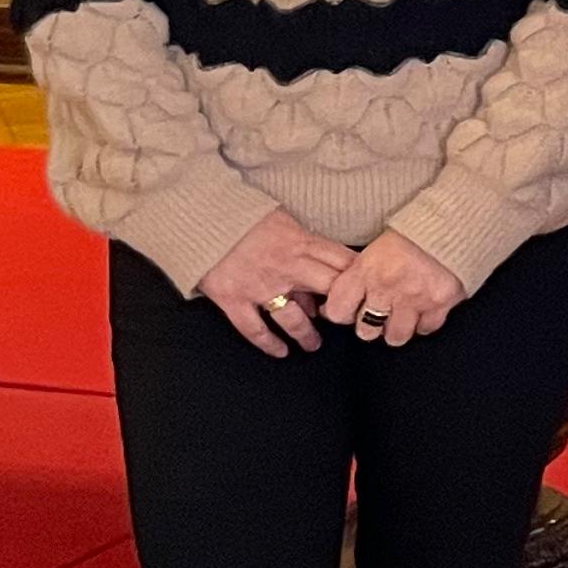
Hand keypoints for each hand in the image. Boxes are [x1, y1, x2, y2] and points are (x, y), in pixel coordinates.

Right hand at [201, 208, 350, 357]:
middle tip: (346, 322)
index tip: (366, 291)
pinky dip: (268, 343)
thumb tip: (323, 270)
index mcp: (302, 243)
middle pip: (326, 291)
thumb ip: (306, 245)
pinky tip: (280, 352)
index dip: (358, 279)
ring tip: (314, 345)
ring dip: (307, 334)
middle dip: (341, 307)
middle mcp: (286, 267)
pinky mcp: (233, 299)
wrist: (201, 216)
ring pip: (293, 317)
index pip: (343, 263)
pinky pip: (254, 328)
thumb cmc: (245, 216)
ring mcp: (260, 286)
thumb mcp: (285, 221)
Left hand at [323, 230, 464, 347]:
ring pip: (396, 337)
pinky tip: (425, 309)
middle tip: (380, 314)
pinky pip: (426, 329)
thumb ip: (359, 276)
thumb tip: (340, 305)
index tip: (350, 311)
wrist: (452, 223)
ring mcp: (413, 298)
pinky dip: (425, 322)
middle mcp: (386, 287)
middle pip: (366, 331)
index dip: (343, 314)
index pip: (338, 310)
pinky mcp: (439, 303)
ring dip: (398, 328)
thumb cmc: (412, 234)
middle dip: (372, 326)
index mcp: (365, 270)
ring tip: (403, 315)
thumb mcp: (374, 249)